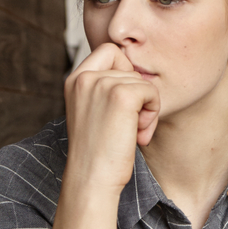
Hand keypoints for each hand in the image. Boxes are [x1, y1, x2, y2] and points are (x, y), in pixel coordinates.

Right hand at [63, 42, 160, 190]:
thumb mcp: (95, 111)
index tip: (123, 103)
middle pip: (132, 68)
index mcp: (74, 79)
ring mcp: (101, 84)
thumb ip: (107, 88)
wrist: (92, 178)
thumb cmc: (99, 150)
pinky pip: (152, 92)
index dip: (126, 72)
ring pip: (144, 82)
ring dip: (146, 109)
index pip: (110, 50)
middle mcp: (84, 77)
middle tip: (130, 124)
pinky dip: (153, 113)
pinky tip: (138, 134)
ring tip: (131, 132)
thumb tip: (139, 72)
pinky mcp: (121, 96)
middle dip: (138, 96)